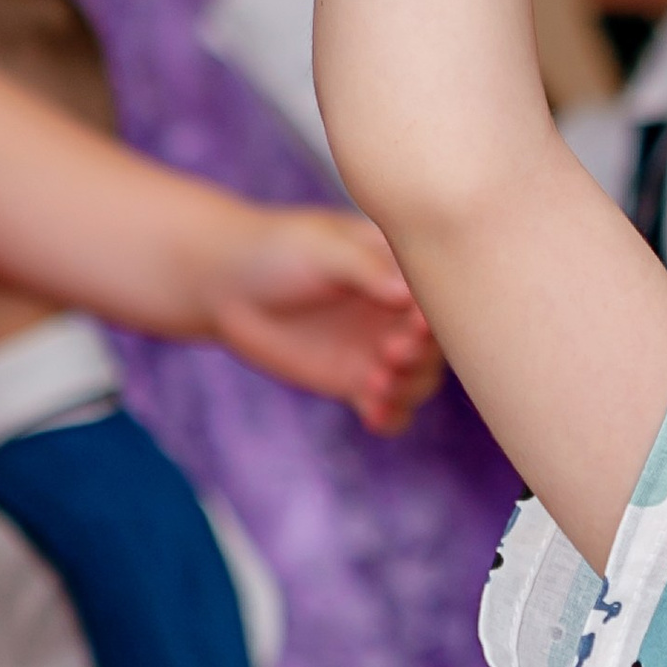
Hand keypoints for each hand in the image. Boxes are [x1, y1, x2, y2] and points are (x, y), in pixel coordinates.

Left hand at [210, 210, 442, 433]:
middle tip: (391, 353)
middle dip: (422, 356)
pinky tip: (371, 415)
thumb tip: (407, 296)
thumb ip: (366, 270)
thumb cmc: (279, 250)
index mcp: (403, 272)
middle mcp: (399, 314)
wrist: (227, 283)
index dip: (436, 317)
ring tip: (374, 384)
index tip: (415, 324)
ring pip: (419, 382)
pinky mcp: (356, 381)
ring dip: (408, 389)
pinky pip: (389, 409)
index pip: (439, 299)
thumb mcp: (324, 249)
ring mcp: (380, 350)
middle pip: (437, 348)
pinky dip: (390, 417)